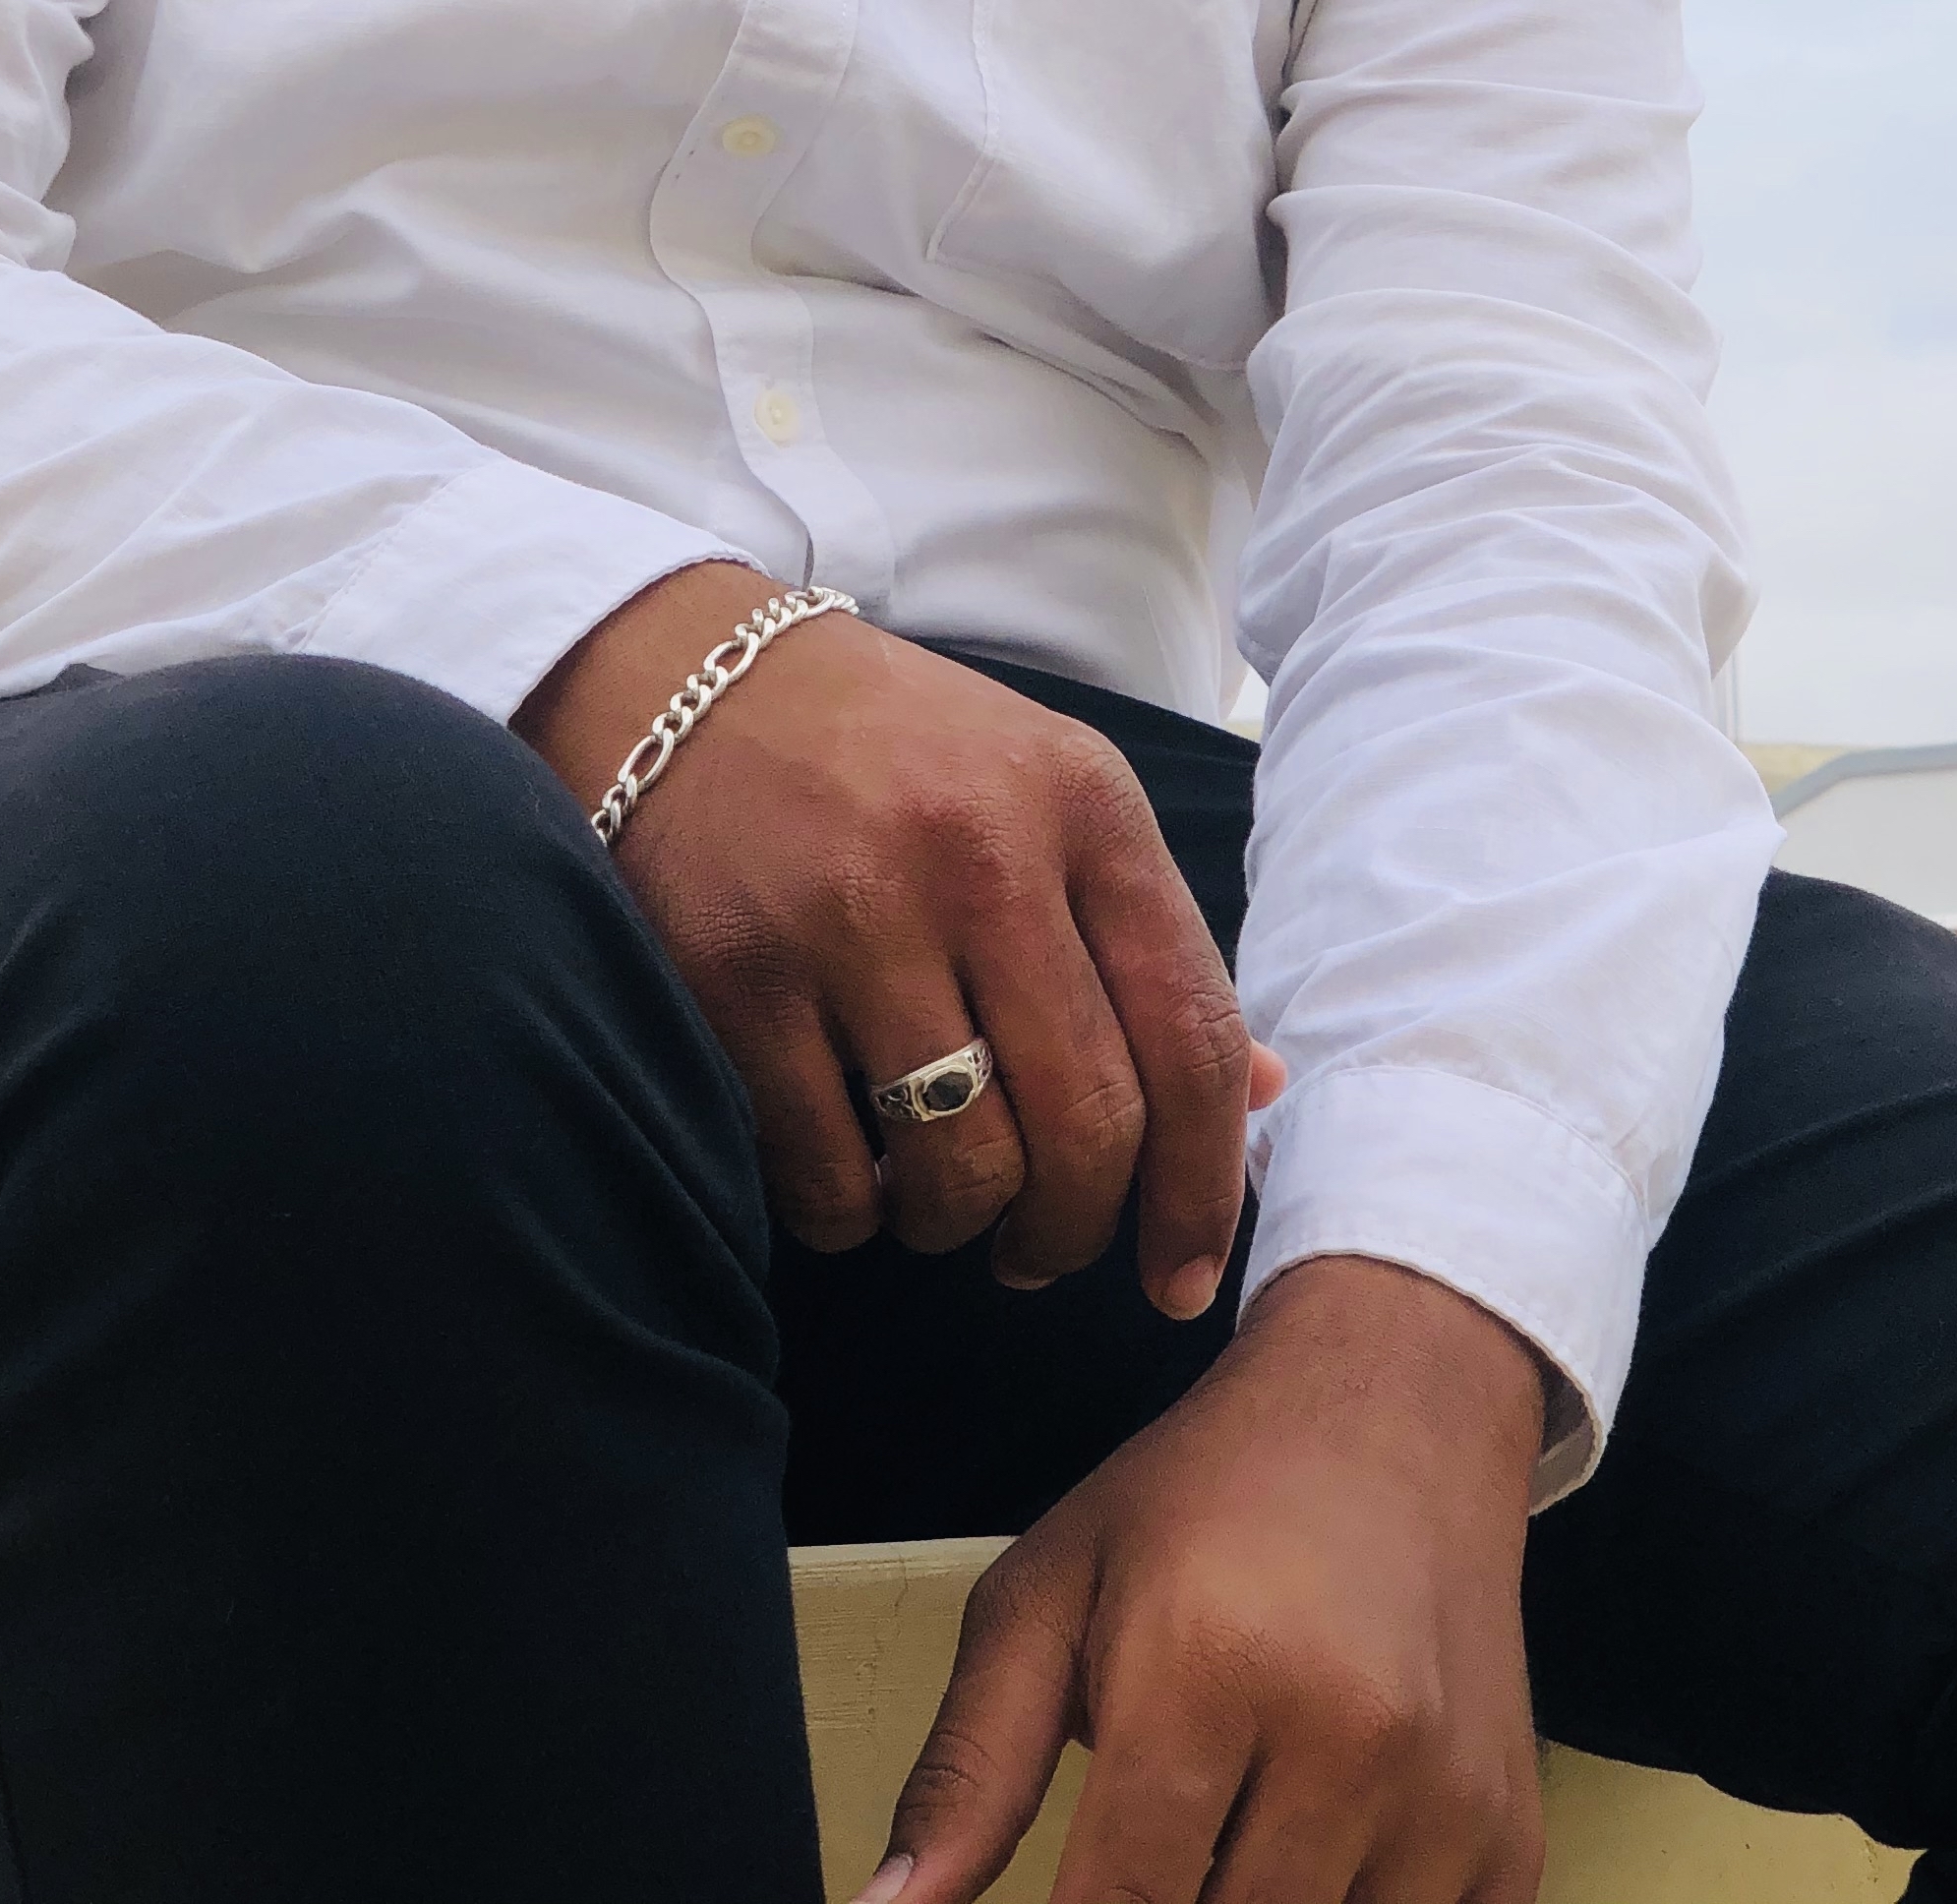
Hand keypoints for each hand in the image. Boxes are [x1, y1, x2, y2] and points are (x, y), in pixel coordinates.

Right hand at [516, 564, 1276, 1299]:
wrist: (694, 682)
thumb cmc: (902, 756)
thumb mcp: (1052, 797)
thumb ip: (1150, 941)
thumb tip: (1262, 1096)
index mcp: (1085, 805)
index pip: (1193, 1035)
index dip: (1205, 1185)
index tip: (1185, 1275)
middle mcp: (983, 852)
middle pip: (1089, 1123)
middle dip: (1075, 1231)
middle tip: (1043, 1250)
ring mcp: (854, 913)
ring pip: (963, 1165)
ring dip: (959, 1225)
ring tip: (939, 1200)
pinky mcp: (740, 973)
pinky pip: (828, 1173)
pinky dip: (851, 1213)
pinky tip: (853, 1172)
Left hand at [869, 1256, 1549, 1903]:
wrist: (1400, 1404)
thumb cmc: (1210, 1494)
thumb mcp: (1053, 1589)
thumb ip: (965, 1769)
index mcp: (1207, 1663)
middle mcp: (1346, 1735)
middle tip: (1151, 1840)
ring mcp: (1445, 1796)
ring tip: (1227, 1828)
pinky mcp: (1512, 1837)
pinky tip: (1315, 1850)